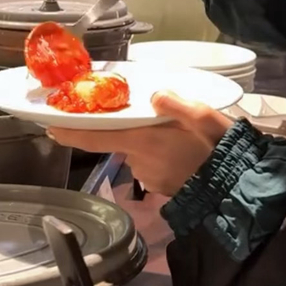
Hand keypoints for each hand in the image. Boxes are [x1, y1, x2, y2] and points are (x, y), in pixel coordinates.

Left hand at [47, 92, 233, 196]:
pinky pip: (151, 165)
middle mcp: (139, 161)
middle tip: (161, 121)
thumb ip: (177, 105)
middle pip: (121, 140)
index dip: (71, 132)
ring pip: (138, 152)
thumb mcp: (206, 118)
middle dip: (132, 129)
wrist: (236, 190)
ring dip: (150, 144)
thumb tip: (154, 95)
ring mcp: (148, 177)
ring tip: (181, 139)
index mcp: (144, 141)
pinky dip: (160, 157)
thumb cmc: (220, 152)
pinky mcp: (159, 187)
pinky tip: (183, 154)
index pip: (97, 136)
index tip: (49, 127)